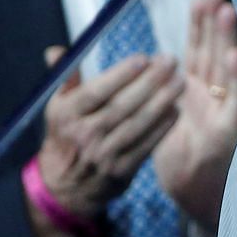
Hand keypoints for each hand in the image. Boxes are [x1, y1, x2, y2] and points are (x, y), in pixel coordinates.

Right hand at [28, 47, 180, 236]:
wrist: (64, 186)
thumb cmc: (66, 134)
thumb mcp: (57, 105)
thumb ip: (64, 75)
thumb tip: (57, 49)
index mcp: (67, 115)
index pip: (96, 92)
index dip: (121, 74)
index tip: (144, 57)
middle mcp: (84, 135)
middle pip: (121, 105)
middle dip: (150, 81)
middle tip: (171, 61)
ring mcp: (103, 155)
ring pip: (137, 124)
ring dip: (162, 101)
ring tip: (180, 81)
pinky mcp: (120, 172)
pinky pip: (145, 146)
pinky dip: (162, 128)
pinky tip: (175, 109)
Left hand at [153, 0, 236, 232]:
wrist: (190, 190)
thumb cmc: (178, 154)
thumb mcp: (159, 115)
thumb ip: (151, 89)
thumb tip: (137, 61)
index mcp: (194, 87)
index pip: (198, 48)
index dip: (200, 24)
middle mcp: (213, 93)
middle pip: (215, 51)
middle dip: (216, 22)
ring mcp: (225, 108)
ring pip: (228, 68)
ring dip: (228, 40)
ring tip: (226, 11)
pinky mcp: (232, 128)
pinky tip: (235, 57)